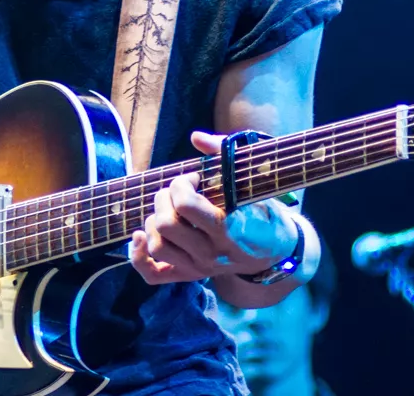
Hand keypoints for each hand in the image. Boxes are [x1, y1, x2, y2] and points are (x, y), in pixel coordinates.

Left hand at [128, 131, 298, 285]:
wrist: (276, 252)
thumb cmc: (262, 212)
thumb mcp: (250, 183)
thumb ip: (224, 154)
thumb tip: (196, 137)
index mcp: (228, 228)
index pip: (185, 205)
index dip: (181, 183)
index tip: (194, 178)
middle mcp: (211, 253)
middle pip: (164, 225)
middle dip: (164, 199)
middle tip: (179, 192)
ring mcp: (199, 268)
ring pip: (156, 246)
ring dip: (154, 221)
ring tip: (170, 211)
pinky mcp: (189, 276)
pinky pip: (151, 274)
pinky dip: (137, 255)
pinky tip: (140, 235)